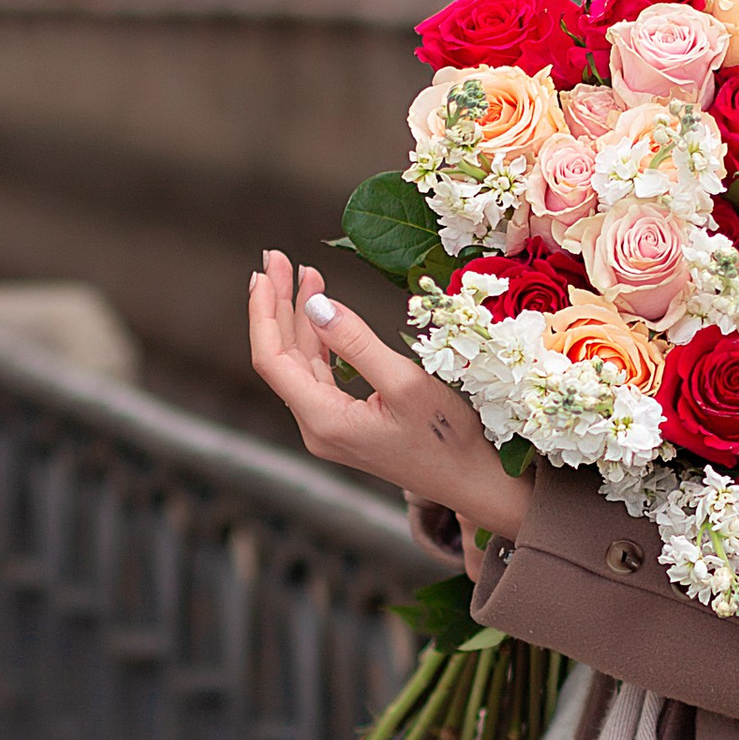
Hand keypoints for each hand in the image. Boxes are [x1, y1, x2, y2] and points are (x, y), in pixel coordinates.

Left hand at [247, 256, 527, 543]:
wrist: (474, 482)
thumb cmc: (448, 437)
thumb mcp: (406, 382)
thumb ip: (356, 343)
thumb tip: (315, 305)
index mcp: (323, 420)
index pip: (271, 359)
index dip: (263, 312)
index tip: (264, 272)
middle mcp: (316, 427)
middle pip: (281, 357)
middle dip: (277, 305)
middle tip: (275, 257)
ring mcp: (330, 427)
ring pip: (301, 363)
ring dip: (299, 317)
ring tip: (304, 273)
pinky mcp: (347, 424)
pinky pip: (320, 374)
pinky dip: (319, 339)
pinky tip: (324, 313)